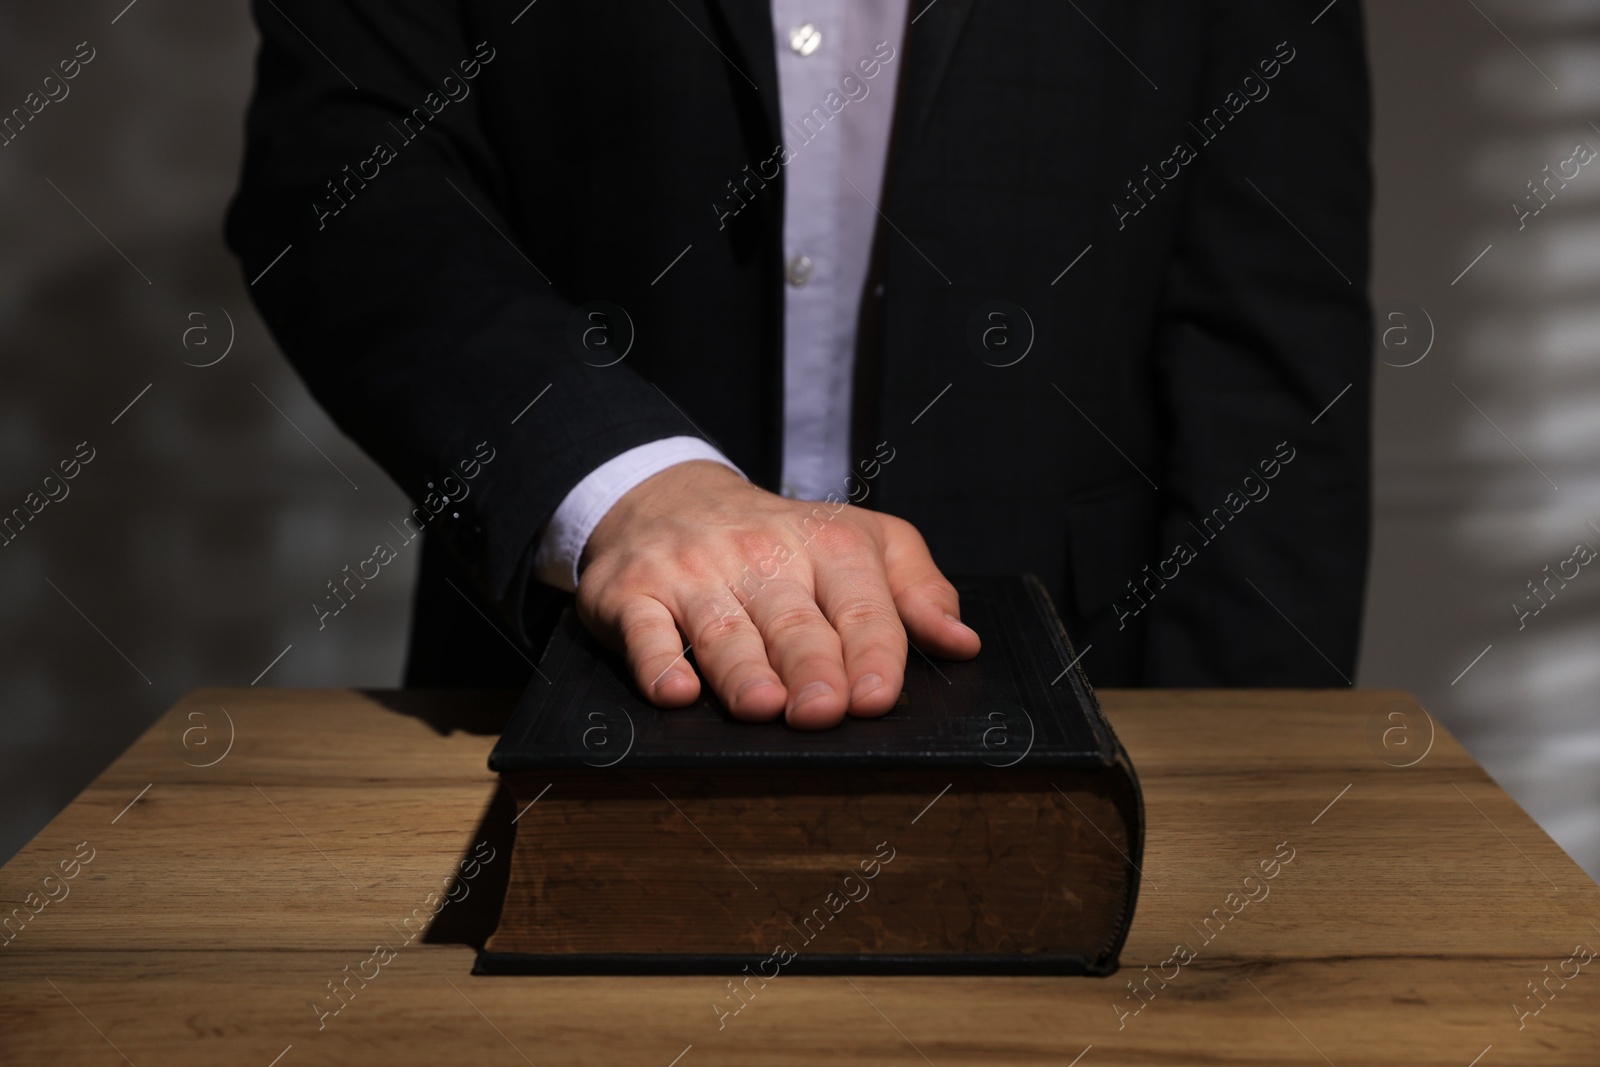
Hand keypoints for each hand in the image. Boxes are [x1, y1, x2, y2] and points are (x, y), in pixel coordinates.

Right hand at [574, 460, 979, 728]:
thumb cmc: (780, 539)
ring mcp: (694, 573)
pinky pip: (645, 630)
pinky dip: (658, 662)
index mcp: (827, 545)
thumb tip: (961, 642)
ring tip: (763, 706)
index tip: (877, 697)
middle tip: (824, 711)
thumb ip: (917, 591)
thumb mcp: (862, 542)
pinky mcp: (634, 593)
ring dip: (742, 670)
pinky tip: (676, 690)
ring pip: (723, 630)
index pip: (859, 604)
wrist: (667, 497)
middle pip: (792, 622)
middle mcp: (760, 556)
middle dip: (811, 667)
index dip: (871, 652)